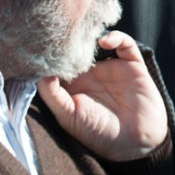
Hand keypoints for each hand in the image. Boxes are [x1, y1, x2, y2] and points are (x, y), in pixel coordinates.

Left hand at [37, 30, 167, 161]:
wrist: (135, 143)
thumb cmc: (98, 134)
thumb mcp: (68, 116)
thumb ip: (52, 94)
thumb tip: (39, 71)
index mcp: (73, 86)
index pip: (59, 62)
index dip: (53, 52)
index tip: (43, 43)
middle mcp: (91, 74)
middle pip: (78, 47)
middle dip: (71, 38)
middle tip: (63, 31)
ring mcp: (112, 67)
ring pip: (99, 41)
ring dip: (91, 36)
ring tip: (83, 37)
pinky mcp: (133, 64)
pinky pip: (125, 44)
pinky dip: (116, 37)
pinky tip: (105, 42)